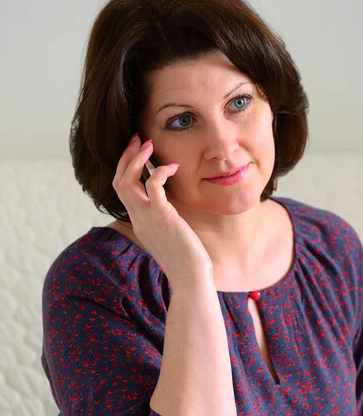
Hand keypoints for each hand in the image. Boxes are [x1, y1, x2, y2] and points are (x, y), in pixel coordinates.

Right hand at [112, 135, 212, 288]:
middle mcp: (138, 218)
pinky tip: (173, 167)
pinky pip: (153, 186)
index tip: (137, 151)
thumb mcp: (170, 233)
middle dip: (126, 157)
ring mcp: (147, 217)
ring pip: (127, 182)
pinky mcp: (162, 216)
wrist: (190, 277)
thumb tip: (170, 205)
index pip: (122, 189)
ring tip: (148, 144)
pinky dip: (160, 172)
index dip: (126, 168)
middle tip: (138, 138)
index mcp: (138, 220)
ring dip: (136, 160)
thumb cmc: (186, 257)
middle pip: (119, 181)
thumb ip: (164, 217)